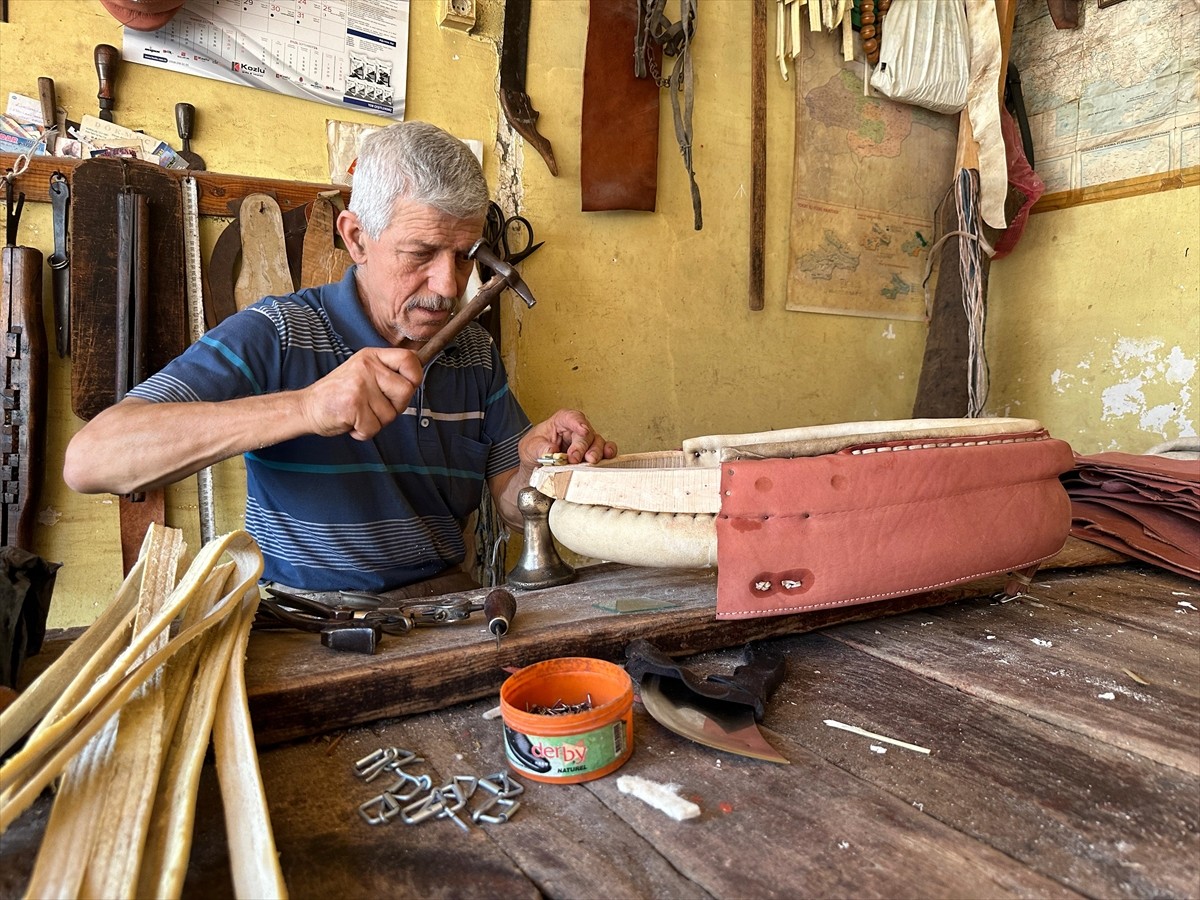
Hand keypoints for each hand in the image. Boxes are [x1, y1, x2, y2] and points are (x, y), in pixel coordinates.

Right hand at [299, 348, 423, 440]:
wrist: (307, 407)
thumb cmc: (338, 394)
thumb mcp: (363, 373)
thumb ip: (386, 373)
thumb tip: (415, 377)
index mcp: (372, 357)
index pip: (409, 359)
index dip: (415, 377)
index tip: (406, 387)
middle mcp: (367, 367)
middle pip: (406, 391)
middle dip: (395, 407)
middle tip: (374, 407)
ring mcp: (360, 385)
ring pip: (390, 415)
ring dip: (376, 422)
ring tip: (358, 413)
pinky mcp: (353, 404)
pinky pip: (374, 428)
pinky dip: (363, 432)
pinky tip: (351, 422)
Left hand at [520, 409, 616, 467]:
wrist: (535, 464)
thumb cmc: (534, 450)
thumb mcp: (530, 448)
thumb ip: (540, 448)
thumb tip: (552, 451)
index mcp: (560, 422)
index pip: (570, 417)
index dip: (577, 422)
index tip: (582, 430)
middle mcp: (576, 430)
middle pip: (585, 433)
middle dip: (582, 446)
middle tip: (574, 458)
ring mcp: (586, 441)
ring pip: (597, 442)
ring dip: (596, 451)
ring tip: (590, 461)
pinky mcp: (591, 453)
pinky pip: (604, 450)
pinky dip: (608, 453)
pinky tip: (607, 457)